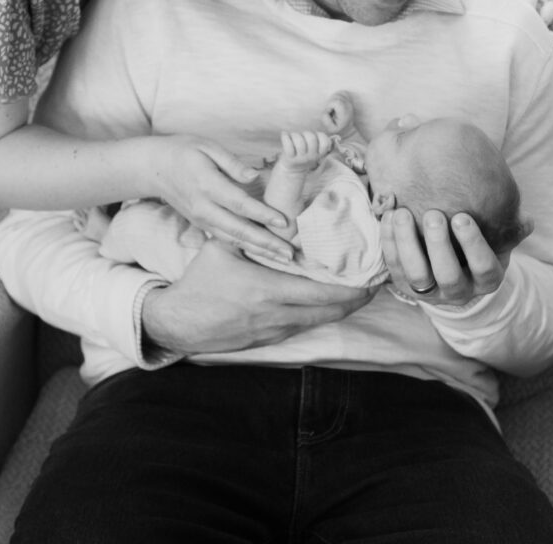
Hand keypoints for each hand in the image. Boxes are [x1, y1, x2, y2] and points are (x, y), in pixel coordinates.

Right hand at [142, 239, 374, 353]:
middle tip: (374, 285)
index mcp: (268, 290)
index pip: (322, 294)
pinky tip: (326, 304)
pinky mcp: (268, 339)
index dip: (351, 290)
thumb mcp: (222, 248)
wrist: (179, 323)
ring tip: (357, 292)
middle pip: (328, 311)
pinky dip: (319, 315)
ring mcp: (274, 330)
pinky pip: (303, 327)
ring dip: (339, 309)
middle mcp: (276, 315)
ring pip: (318, 321)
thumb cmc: (200, 282)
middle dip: (354, 299)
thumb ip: (250, 233)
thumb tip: (274, 213)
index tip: (371, 278)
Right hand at [146, 135, 294, 262]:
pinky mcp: (200, 224)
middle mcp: (203, 207)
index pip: (239, 204)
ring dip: (258, 251)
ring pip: (232, 239)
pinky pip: (224, 239)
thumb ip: (232, 162)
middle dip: (265, 243)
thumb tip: (253, 176)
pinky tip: (262, 254)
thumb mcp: (207, 147)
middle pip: (238, 229)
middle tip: (290, 254)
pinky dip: (244, 248)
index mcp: (207, 185)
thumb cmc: (184, 151)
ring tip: (282, 260)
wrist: (154, 168)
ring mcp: (200, 219)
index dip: (262, 214)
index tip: (284, 222)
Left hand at [379, 207, 505, 305]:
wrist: (454, 261)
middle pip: (448, 276)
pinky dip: (389, 241)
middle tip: (433, 214)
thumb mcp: (497, 238)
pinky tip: (389, 216)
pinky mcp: (404, 284)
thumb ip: (509, 228)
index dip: (473, 245)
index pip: (484, 268)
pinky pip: (394, 265)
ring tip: (404, 213)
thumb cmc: (479, 241)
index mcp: (487, 279)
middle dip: (439, 245)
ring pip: (416, 275)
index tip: (463, 217)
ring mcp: (430, 291)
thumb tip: (527, 221)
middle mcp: (459, 291)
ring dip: (408, 243)